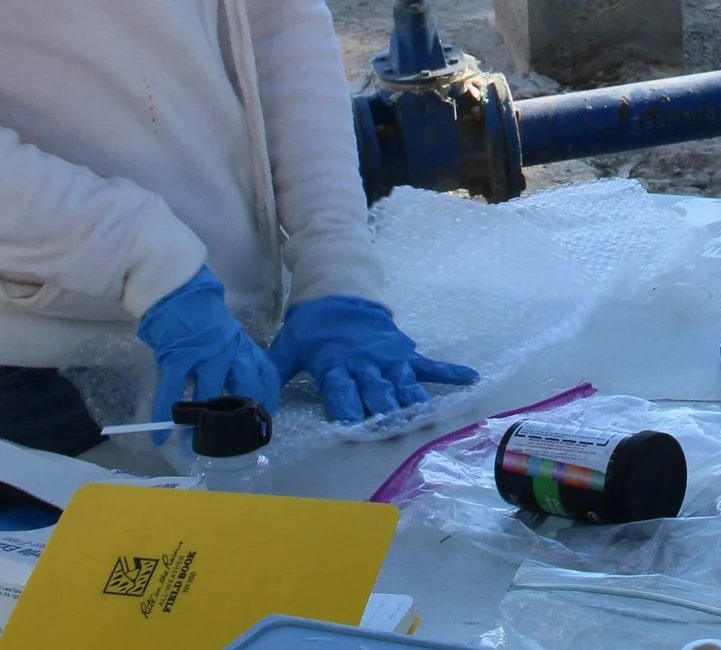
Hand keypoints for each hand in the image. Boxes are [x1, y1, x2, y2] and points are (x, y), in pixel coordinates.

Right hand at [135, 266, 282, 424]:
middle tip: (235, 438)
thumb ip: (236, 358)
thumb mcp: (228, 336)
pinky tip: (161, 436)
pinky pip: (173, 391)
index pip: (265, 374)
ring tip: (195, 444)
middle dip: (242, 416)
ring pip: (210, 395)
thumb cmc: (201, 315)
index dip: (268, 399)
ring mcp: (204, 353)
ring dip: (202, 422)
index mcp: (243, 346)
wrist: (177, 289)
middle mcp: (230, 351)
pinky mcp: (178, 355)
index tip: (267, 419)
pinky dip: (166, 414)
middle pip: (245, 388)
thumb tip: (241, 389)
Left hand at [271, 294, 477, 423]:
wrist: (339, 290)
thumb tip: (250, 400)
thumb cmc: (311, 326)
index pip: (340, 389)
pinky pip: (428, 365)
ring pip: (402, 383)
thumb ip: (273, 372)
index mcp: (333, 362)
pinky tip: (470, 380)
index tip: (354, 426)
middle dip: (383, 410)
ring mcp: (387, 357)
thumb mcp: (287, 347)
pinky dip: (449, 372)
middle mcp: (364, 362)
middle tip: (393, 430)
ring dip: (412, 401)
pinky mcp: (404, 352)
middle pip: (375, 390)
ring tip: (425, 417)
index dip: (346, 407)